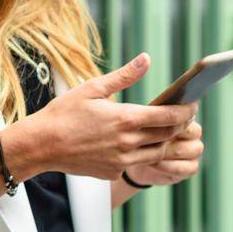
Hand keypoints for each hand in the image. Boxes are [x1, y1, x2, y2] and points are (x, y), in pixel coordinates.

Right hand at [4, 53, 193, 180]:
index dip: (185, 111)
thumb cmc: (63, 113)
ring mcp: (122, 161)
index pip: (169, 116)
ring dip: (164, 142)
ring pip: (157, 153)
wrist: (41, 144)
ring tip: (163, 130)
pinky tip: (132, 143)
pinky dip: (140, 153)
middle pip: (168, 135)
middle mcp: (128, 142)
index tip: (191, 105)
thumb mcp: (92, 88)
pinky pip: (135, 163)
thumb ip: (124, 76)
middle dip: (179, 126)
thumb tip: (146, 59)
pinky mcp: (113, 172)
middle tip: (182, 116)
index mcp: (126, 118)